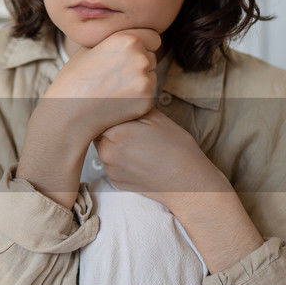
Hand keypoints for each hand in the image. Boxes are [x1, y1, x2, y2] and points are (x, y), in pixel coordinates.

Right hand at [43, 29, 159, 139]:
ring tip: (113, 89)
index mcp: (127, 39)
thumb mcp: (90, 48)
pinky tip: (116, 101)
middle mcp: (140, 57)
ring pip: (151, 76)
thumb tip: (130, 35)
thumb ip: (115, 39)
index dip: (142, 45)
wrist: (68, 111)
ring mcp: (145, 80)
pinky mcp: (146, 100)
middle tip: (115, 76)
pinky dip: (137, 99)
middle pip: (152, 57)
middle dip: (139, 64)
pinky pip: (148, 95)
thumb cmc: (75, 79)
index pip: (153, 37)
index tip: (128, 56)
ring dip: (139, 82)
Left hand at [97, 109, 264, 272]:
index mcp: (115, 132)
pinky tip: (139, 160)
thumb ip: (130, 107)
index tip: (122, 112)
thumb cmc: (176, 148)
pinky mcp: (115, 182)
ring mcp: (110, 170)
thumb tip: (117, 102)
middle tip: (132, 128)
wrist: (187, 182)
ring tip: (139, 145)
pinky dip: (120, 160)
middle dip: (111, 128)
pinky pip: (111, 165)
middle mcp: (107, 152)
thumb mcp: (156, 117)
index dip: (111, 113)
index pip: (100, 116)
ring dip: (115, 144)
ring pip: (104, 149)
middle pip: (98, 133)